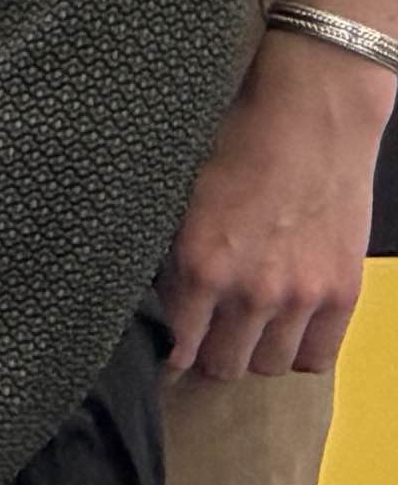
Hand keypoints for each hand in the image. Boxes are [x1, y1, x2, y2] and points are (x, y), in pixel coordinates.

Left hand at [160, 23, 393, 381]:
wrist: (310, 119)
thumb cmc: (235, 143)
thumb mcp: (179, 194)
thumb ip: (165, 250)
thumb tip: (144, 294)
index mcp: (199, 265)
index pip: (176, 348)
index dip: (167, 356)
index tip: (164, 355)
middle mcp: (249, 291)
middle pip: (223, 365)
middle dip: (208, 355)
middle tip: (205, 338)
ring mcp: (300, 297)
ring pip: (268, 365)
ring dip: (254, 352)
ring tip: (245, 331)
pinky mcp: (341, 294)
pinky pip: (317, 357)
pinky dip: (299, 349)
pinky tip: (285, 330)